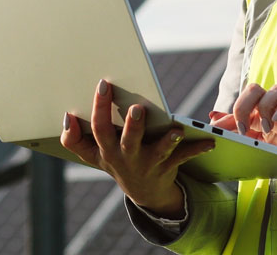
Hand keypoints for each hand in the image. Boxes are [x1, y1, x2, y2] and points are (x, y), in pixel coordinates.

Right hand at [60, 79, 213, 217]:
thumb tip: (66, 117)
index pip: (98, 129)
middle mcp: (125, 158)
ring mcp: (147, 164)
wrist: (143, 192)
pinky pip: (183, 157)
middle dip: (131, 126)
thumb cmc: (115, 159)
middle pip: (127, 141)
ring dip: (167, 142)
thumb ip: (74, 138)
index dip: (98, 109)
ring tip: (175, 131)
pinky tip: (210, 142)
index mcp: (106, 150)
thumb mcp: (92, 154)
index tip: (103, 84)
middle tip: (137, 108)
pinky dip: (197, 148)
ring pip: (157, 152)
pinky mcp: (167, 168)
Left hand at [209, 83, 276, 163]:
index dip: (227, 116)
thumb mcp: (260, 145)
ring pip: (275, 89)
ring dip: (266, 107)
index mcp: (259, 114)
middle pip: (254, 89)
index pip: (240, 105)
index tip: (215, 128)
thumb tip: (214, 121)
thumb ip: (240, 133)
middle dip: (243, 105)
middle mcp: (272, 107)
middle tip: (243, 127)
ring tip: (266, 128)